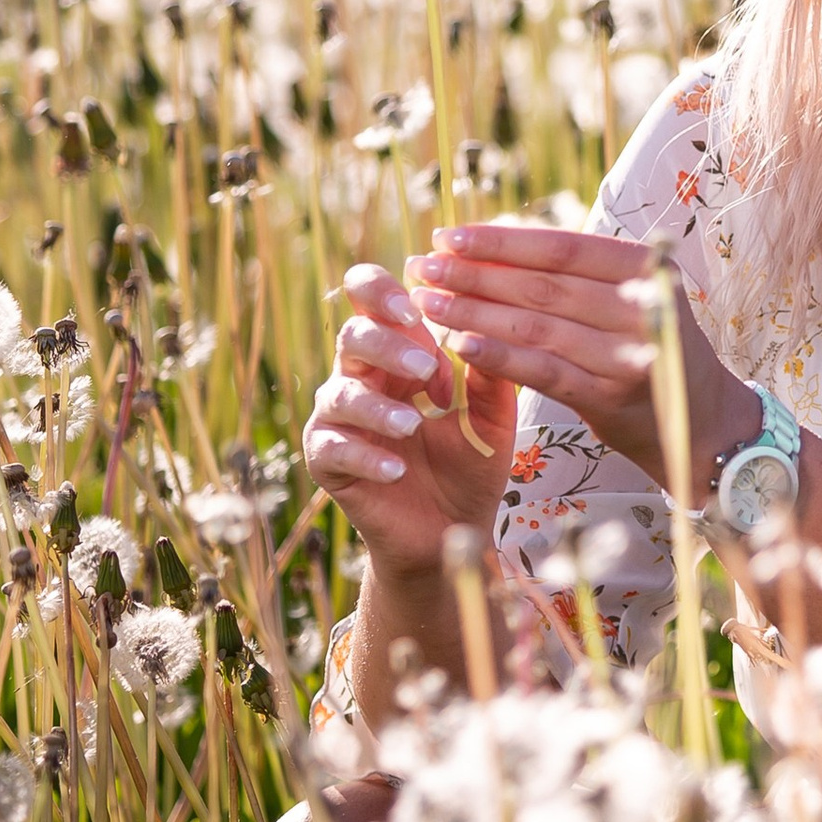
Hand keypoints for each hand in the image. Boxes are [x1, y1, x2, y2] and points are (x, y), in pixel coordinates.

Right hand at [303, 262, 515, 582]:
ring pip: (339, 394)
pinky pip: (334, 449)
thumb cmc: (472, 462)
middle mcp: (360, 377)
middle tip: (425, 366)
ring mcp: (339, 419)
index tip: (415, 303)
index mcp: (397, 352)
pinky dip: (365, 457)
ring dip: (376, 407)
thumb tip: (487, 326)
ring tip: (412, 425)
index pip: (371, 301)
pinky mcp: (328, 461)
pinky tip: (396, 470)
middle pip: (351, 337)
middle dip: (384, 345)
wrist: (455, 529)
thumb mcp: (493, 417)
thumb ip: (492, 375)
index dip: (382, 292)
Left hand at [410, 223, 751, 501]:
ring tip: (427, 302)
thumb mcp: (627, 299)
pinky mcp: (610, 396)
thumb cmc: (648, 349)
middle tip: (423, 267)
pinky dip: (499, 355)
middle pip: (542, 284)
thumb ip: (574, 276)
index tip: (448, 236)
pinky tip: (459, 345)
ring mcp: (628, 352)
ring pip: (536, 325)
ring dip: (474, 312)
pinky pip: (543, 371)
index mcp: (645, 268)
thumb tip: (489, 243)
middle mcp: (642, 305)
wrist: (699, 421)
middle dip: (475, 274)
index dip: (501, 241)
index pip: (561, 248)